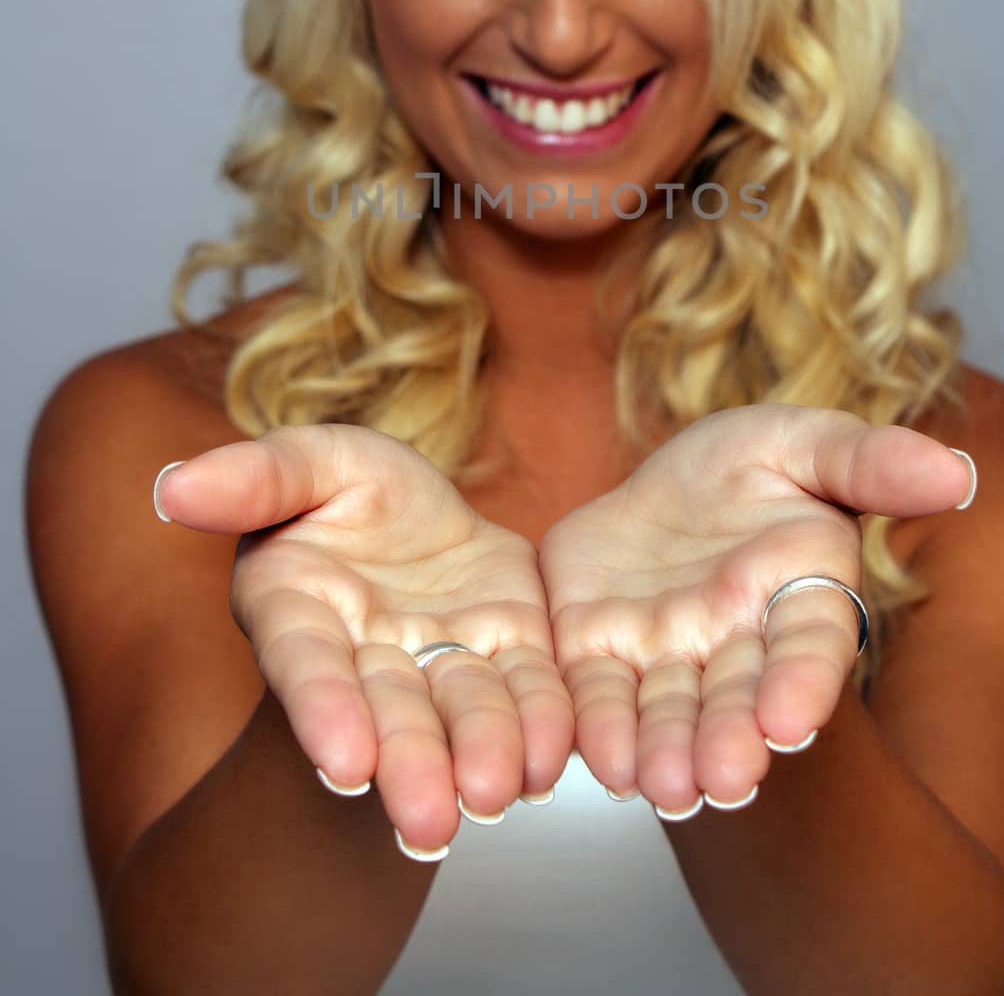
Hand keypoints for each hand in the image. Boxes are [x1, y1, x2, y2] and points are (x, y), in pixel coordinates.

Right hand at [154, 424, 574, 853]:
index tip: (344, 764)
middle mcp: (366, 655)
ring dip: (479, 756)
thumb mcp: (309, 461)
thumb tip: (170, 487)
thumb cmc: (348, 491)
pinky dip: (541, 724)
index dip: (322, 711)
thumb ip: (254, 477)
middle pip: (387, 713)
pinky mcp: (509, 654)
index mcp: (297, 608)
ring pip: (459, 714)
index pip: (304, 664)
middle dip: (409, 763)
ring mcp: (441, 662)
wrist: (421, 514)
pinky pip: (527, 691)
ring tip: (499, 794)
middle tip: (430, 819)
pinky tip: (554, 756)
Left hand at [537, 403, 974, 815]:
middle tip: (721, 780)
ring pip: (668, 712)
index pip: (811, 644)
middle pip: (738, 698)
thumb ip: (868, 461)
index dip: (803, 683)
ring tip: (659, 785)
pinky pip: (597, 694)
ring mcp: (666, 654)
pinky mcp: (597, 652)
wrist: (662, 488)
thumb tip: (953, 471)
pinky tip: (601, 760)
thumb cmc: (748, 468)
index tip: (791, 721)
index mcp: (798, 593)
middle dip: (730, 739)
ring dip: (664, 752)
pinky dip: (599, 728)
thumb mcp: (804, 443)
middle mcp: (735, 641)